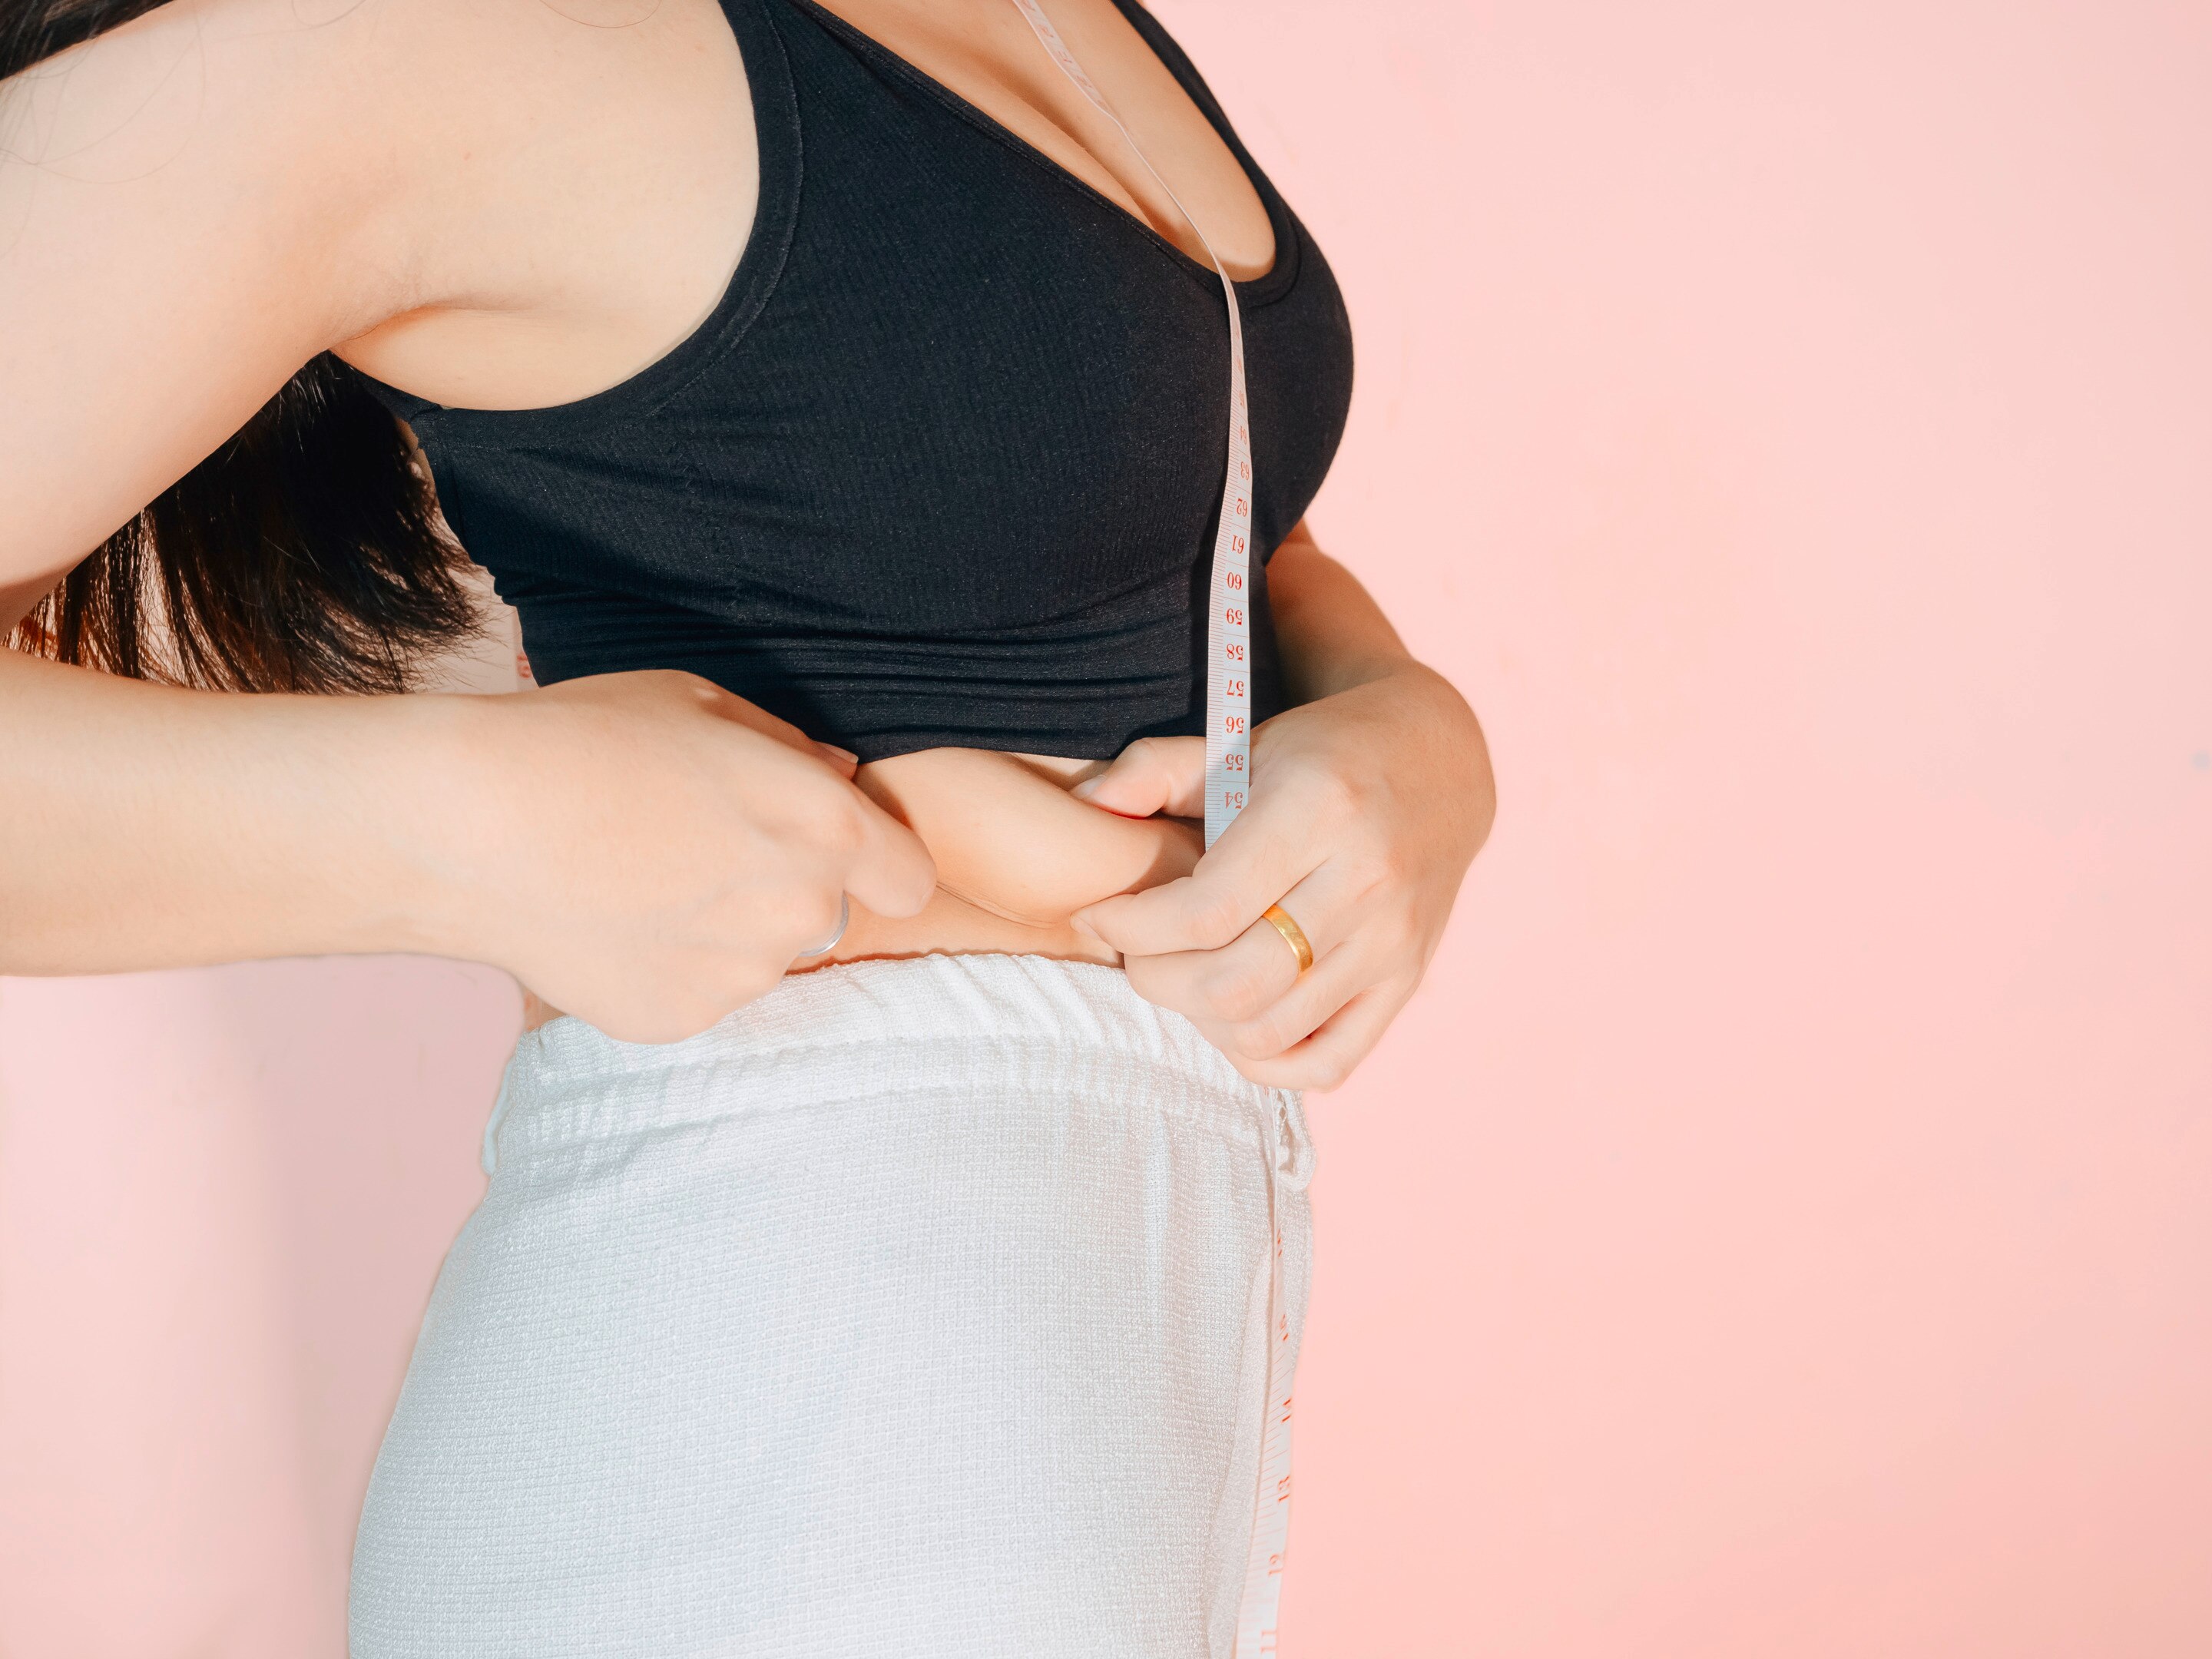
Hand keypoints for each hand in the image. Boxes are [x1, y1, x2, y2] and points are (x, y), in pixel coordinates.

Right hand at [424, 670, 936, 1042]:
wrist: (468, 825)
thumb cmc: (584, 740)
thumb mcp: (701, 704)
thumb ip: (789, 750)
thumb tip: (837, 776)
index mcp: (826, 827)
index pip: (910, 878)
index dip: (880, 863)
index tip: (839, 852)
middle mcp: (802, 911)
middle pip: (827, 915)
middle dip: (781, 887)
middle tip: (695, 849)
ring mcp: (742, 976)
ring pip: (759, 958)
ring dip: (724, 929)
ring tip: (637, 882)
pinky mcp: (680, 1019)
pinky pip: (698, 993)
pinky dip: (667, 967)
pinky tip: (608, 922)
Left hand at [1070, 666, 1493, 1088]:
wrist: (1438, 764)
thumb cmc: (1320, 755)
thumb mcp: (1242, 740)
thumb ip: (1155, 769)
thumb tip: (1086, 808)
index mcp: (1319, 808)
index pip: (1207, 910)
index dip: (1133, 929)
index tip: (1100, 914)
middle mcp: (1366, 881)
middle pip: (1235, 984)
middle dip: (1159, 980)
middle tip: (1139, 952)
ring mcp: (1393, 940)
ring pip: (1271, 1030)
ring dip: (1202, 1018)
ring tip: (1183, 974)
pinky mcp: (1407, 980)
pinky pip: (1327, 1062)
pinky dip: (1266, 1059)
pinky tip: (1235, 1016)